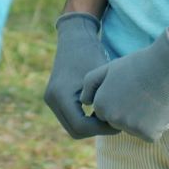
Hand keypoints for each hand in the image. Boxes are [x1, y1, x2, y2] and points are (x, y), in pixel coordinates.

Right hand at [43, 13, 119, 138]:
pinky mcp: (54, 98)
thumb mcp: (101, 78)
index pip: (81, 127)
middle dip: (96, 130)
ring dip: (90, 126)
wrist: (75, 37)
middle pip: (75, 131)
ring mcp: (50, 99)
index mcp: (61, 94)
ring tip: (107, 115)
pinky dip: (84, 120)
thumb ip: (104, 102)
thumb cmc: (91, 53)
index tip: (117, 122)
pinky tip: (98, 110)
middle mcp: (51, 99)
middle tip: (113, 121)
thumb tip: (111, 124)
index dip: (102, 129)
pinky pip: (70, 119)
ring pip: (72, 127)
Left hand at [80, 28, 168, 141]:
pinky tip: (158, 108)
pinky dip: (154, 125)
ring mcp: (131, 128)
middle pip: (117, 121)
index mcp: (101, 104)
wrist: (166, 67)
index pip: (103, 110)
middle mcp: (113, 119)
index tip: (126, 86)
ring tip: (148, 98)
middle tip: (138, 93)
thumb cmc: (137, 65)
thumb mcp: (108, 69)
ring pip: (133, 128)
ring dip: (140, 119)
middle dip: (125, 110)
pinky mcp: (148, 134)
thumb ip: (90, 84)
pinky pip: (149, 134)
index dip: (115, 97)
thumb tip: (84, 102)